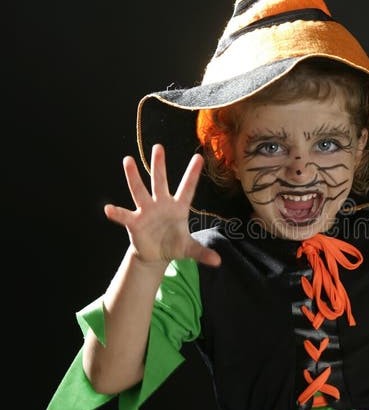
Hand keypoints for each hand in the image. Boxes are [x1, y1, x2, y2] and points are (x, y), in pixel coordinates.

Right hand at [104, 143, 220, 267]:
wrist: (156, 253)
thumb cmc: (174, 245)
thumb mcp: (188, 250)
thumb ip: (202, 253)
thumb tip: (218, 262)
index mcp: (178, 207)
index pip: (187, 188)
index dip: (193, 174)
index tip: (199, 157)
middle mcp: (161, 204)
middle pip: (160, 181)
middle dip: (159, 165)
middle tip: (158, 147)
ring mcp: (147, 211)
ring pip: (139, 191)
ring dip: (133, 177)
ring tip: (128, 160)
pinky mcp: (135, 222)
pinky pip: (125, 216)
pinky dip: (117, 213)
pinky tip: (108, 210)